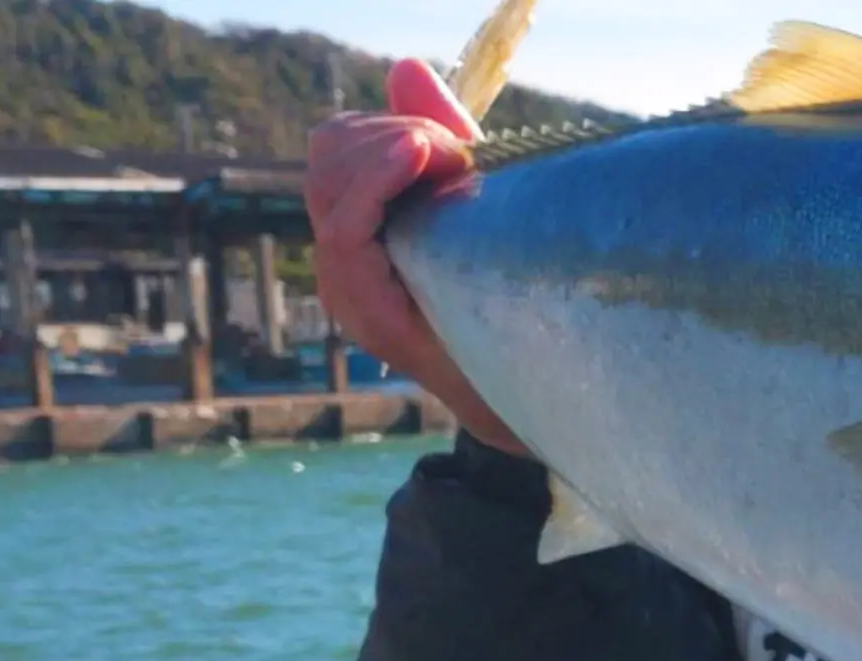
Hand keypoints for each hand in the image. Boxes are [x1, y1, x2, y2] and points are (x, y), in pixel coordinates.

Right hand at [306, 58, 527, 456]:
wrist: (533, 392)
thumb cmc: (512, 303)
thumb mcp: (477, 204)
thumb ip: (440, 140)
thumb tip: (405, 68)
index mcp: (366, 233)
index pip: (335, 145)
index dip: (386, 123)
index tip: (455, 141)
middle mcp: (346, 261)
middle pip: (328, 151)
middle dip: (394, 130)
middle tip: (458, 154)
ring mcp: (351, 289)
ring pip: (331, 178)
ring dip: (396, 149)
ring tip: (454, 168)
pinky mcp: (369, 314)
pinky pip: (345, 226)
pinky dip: (382, 180)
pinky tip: (428, 164)